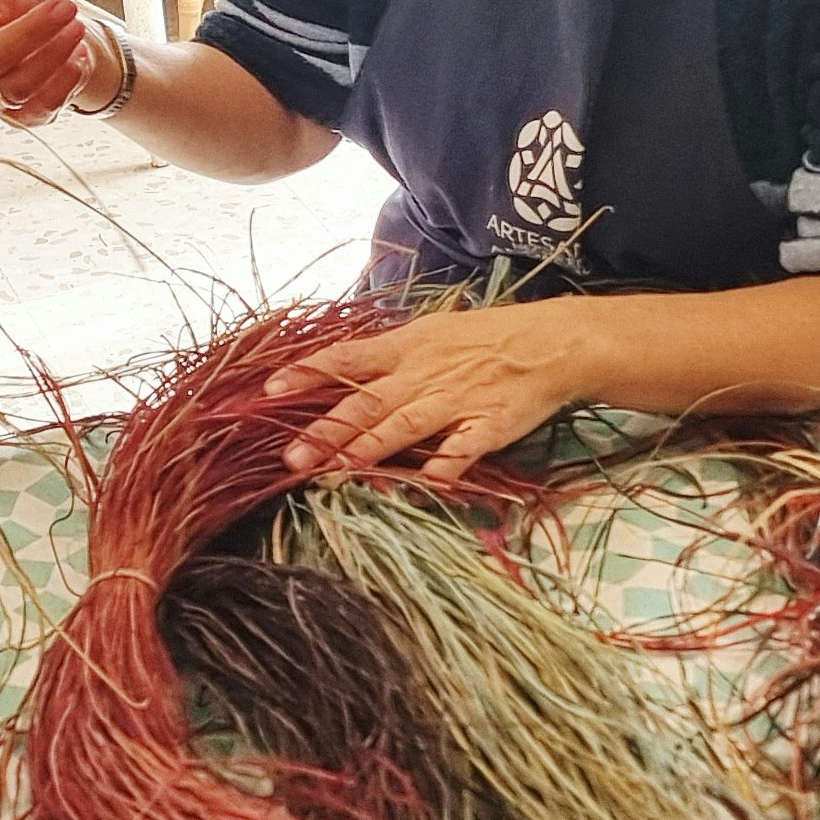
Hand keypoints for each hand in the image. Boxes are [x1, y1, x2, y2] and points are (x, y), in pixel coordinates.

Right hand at [0, 0, 107, 126]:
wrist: (69, 27)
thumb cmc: (19, 4)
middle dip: (28, 32)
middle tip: (61, 6)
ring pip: (17, 86)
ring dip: (53, 52)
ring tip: (73, 24)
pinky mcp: (27, 116)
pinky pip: (43, 105)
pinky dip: (65, 78)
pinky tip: (75, 57)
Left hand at [263, 306, 590, 481]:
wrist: (550, 342)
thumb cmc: (483, 338)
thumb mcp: (429, 333)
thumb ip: (385, 356)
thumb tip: (337, 372)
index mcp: (405, 347)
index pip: (347, 358)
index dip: (308, 373)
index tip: (269, 391)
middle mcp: (422, 374)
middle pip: (367, 403)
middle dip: (327, 430)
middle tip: (290, 457)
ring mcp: (454, 401)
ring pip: (405, 426)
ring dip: (369, 450)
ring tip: (334, 473)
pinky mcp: (488, 426)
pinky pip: (462, 450)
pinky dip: (444, 467)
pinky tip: (424, 486)